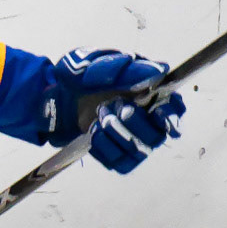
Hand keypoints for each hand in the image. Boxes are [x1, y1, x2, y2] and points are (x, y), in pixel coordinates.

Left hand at [42, 48, 184, 173]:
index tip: (157, 113)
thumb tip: (158, 71)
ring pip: (139, 151)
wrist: (52, 97)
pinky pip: (120, 163)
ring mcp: (131, 140)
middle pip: (157, 135)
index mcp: (148, 93)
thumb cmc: (78, 78)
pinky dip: (105, 149)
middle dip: (134, 123)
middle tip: (111, 108)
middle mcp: (145, 119)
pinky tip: (93, 133)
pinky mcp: (116, 155)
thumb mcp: (93, 64)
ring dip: (118, 135)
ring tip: (99, 117)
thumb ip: (125, 69)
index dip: (171, 115)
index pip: (174, 109)